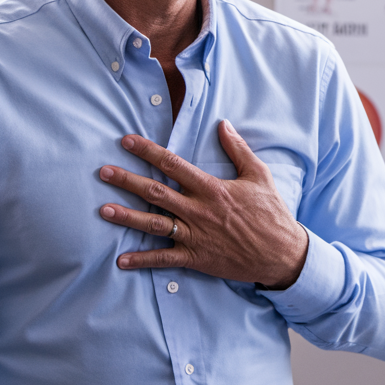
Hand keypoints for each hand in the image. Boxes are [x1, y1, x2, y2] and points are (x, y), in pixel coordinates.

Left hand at [98, 120, 308, 288]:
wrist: (280, 253)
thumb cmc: (271, 213)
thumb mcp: (259, 175)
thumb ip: (238, 149)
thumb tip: (223, 124)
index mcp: (212, 188)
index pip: (173, 165)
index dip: (149, 151)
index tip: (127, 141)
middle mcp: (198, 211)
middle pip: (156, 192)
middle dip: (127, 181)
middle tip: (104, 172)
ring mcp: (195, 235)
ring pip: (154, 224)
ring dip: (127, 217)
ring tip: (104, 210)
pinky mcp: (196, 258)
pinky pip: (164, 259)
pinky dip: (142, 260)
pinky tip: (122, 260)